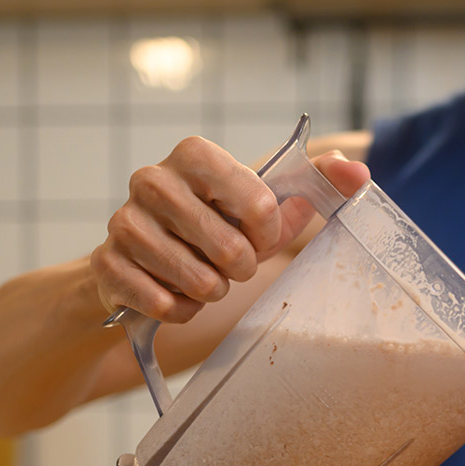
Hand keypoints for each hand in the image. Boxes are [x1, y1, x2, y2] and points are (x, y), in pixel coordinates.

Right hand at [91, 137, 369, 321]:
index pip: (260, 202)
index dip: (269, 232)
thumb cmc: (211, 225)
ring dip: (212, 291)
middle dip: (240, 268)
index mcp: (195, 155)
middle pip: (230, 249)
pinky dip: (182, 311)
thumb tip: (358, 172)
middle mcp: (152, 180)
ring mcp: (123, 222)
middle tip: (230, 264)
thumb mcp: (258, 203)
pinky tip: (177, 295)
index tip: (260, 235)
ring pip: (199, 282)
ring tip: (203, 277)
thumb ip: (310, 184)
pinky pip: (167, 305)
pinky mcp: (107, 265)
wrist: (136, 259)